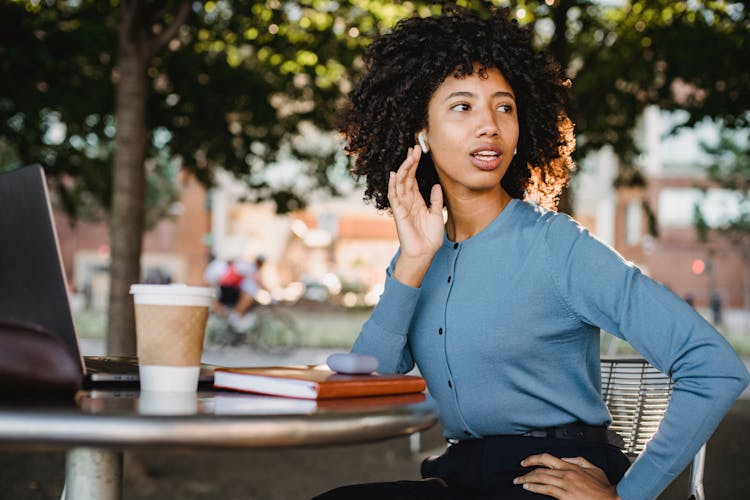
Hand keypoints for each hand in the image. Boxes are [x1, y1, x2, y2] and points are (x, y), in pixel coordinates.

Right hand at [389, 146, 443, 286]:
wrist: (424, 253)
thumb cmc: (430, 238)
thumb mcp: (437, 215)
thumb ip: (436, 200)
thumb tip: (436, 185)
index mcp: (417, 201)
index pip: (413, 178)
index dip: (415, 165)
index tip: (418, 151)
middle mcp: (408, 201)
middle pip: (406, 177)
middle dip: (410, 162)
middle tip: (414, 148)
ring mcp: (402, 206)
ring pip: (400, 183)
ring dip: (404, 169)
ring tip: (409, 156)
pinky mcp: (398, 213)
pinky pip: (394, 196)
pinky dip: (393, 185)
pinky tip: (393, 174)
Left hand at [513, 454, 620, 499]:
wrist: (611, 499)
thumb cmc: (603, 488)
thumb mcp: (593, 469)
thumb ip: (579, 461)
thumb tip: (566, 458)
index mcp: (571, 466)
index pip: (547, 458)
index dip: (533, 459)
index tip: (525, 462)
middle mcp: (566, 473)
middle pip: (540, 469)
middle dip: (526, 472)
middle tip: (518, 475)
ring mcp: (565, 484)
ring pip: (541, 478)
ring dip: (527, 479)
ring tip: (519, 481)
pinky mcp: (565, 495)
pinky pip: (546, 489)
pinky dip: (535, 487)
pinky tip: (528, 487)